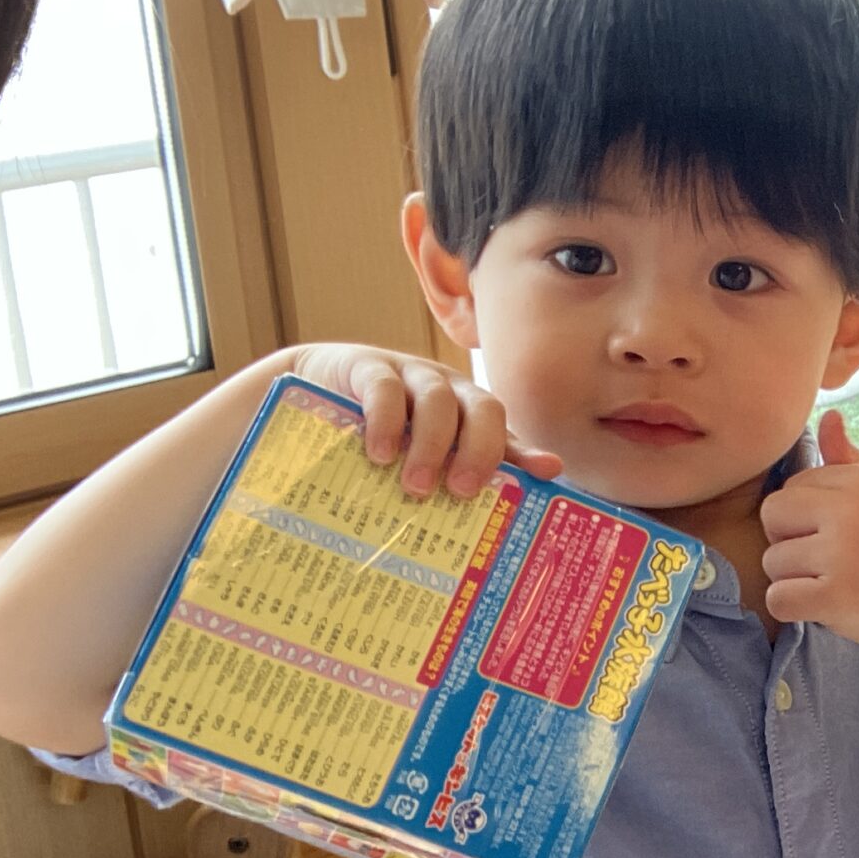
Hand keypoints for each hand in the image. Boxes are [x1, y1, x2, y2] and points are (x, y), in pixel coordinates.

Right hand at [288, 345, 559, 499]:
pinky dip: (386, 421)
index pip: (504, 430)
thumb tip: (551, 473)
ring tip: (416, 485)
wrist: (307, 393)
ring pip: (438, 399)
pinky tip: (380, 454)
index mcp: (467, 412)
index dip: (526, 451)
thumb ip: (470, 467)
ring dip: (432, 444)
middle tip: (461, 491)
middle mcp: (447, 390)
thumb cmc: (375, 435)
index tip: (545, 474)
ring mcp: (409, 374)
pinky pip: (385, 388)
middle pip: (483, 408)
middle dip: (479, 450)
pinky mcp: (367, 366)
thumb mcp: (419, 457)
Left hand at [761, 412, 858, 654]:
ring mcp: (843, 554)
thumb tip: (827, 417)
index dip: (805, 515)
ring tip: (836, 583)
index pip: (792, 486)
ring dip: (794, 580)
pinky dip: (793, 609)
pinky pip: (777, 599)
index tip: (839, 534)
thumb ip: (850, 460)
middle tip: (826, 560)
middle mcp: (852, 510)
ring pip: (772, 562)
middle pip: (771, 515)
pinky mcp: (836, 597)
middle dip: (787, 541)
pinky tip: (825, 607)